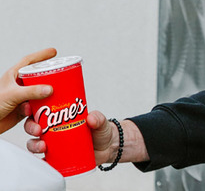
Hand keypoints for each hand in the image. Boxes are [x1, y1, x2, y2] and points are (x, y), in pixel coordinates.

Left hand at [0, 48, 56, 133]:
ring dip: (45, 106)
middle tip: (62, 84)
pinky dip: (38, 120)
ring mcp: (22, 99)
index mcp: (13, 77)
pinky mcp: (23, 112)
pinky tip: (37, 124)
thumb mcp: (12, 95)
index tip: (54, 53)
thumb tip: (49, 89)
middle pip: (40, 80)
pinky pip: (36, 113)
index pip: (29, 61)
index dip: (42, 55)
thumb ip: (31, 92)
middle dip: (52, 83)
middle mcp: (19, 86)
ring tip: (46, 109)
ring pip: (40, 98)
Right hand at [27, 109, 149, 165]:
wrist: (108, 146)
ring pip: (35, 144)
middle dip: (31, 128)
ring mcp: (54, 145)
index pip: (40, 110)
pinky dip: (41, 161)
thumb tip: (91, 118)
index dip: (31, 109)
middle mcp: (52, 130)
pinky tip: (43, 160)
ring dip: (34, 145)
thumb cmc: (100, 130)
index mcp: (58, 117)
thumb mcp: (100, 121)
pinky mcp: (57, 158)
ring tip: (43, 146)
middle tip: (39, 130)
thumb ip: (98, 118)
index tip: (31, 109)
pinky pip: (45, 160)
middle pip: (33, 127)